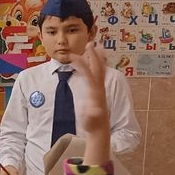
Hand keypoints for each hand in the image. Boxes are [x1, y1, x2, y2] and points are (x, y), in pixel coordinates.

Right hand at [68, 41, 110, 164]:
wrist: (101, 131)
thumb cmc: (93, 126)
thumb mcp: (91, 120)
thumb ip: (91, 114)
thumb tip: (92, 110)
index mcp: (95, 92)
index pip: (88, 74)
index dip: (81, 64)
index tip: (72, 56)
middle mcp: (99, 88)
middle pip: (98, 68)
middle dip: (94, 55)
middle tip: (90, 43)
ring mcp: (99, 90)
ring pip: (100, 70)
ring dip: (97, 58)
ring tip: (95, 47)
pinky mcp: (98, 92)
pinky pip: (97, 75)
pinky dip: (95, 66)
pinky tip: (92, 64)